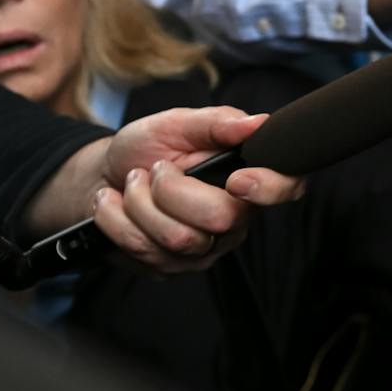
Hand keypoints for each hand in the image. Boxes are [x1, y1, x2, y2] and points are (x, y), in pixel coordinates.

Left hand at [67, 107, 303, 273]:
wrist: (106, 176)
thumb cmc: (148, 147)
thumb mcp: (176, 123)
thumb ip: (216, 122)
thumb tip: (256, 122)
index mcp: (248, 177)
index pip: (286, 188)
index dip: (269, 188)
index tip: (236, 179)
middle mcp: (235, 220)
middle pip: (220, 218)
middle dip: (170, 189)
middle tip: (153, 170)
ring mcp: (205, 249)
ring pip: (177, 239)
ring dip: (137, 203)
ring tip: (130, 183)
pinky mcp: (172, 268)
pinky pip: (144, 251)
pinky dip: (115, 219)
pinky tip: (114, 204)